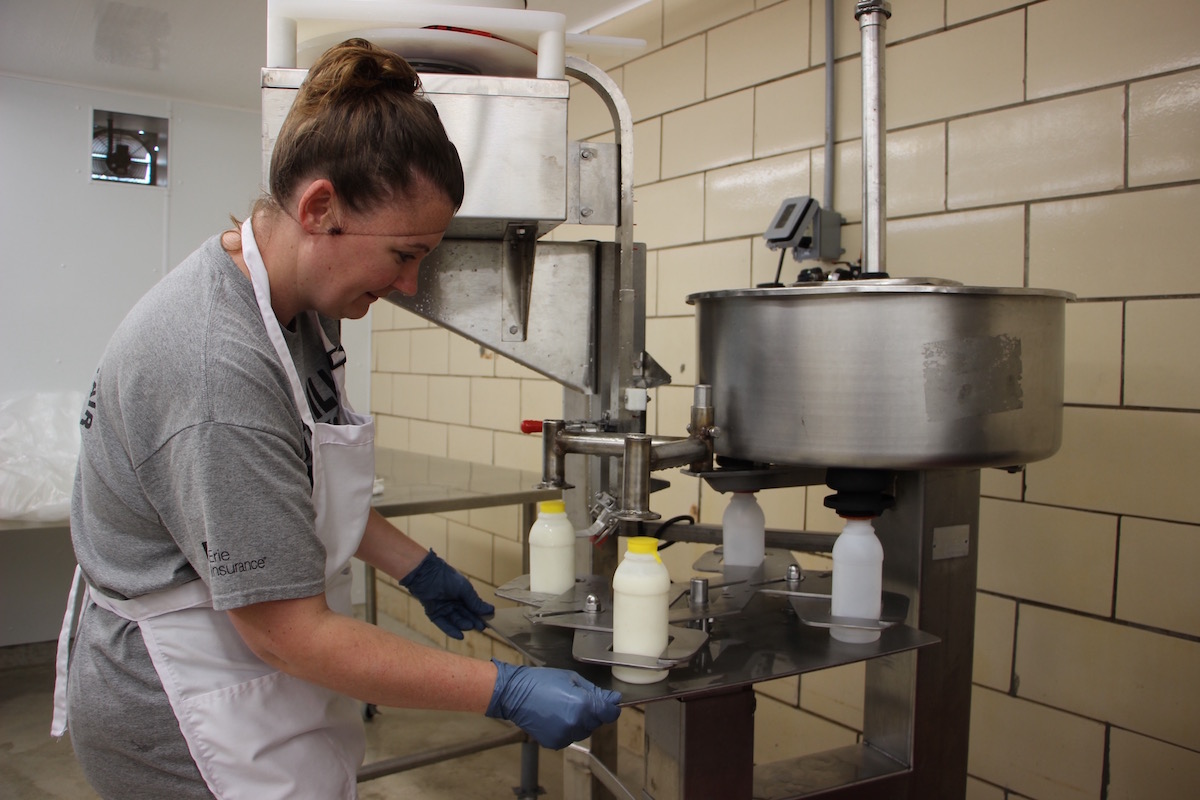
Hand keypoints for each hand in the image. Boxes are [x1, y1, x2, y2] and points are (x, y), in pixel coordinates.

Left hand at [399, 549, 493, 638]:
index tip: (489, 620)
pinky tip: (460, 636)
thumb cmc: (447, 578)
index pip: (474, 607)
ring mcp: (444, 609)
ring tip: (470, 626)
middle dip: (474, 621)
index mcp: (462, 595)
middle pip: (466, 615)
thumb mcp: (465, 589)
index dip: (481, 614)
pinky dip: (452, 631)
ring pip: (456, 621)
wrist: (426, 574)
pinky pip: (444, 625)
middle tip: (482, 627)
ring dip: (463, 625)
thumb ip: (475, 602)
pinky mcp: (434, 614)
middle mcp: (454, 603)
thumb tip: (490, 610)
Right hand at [485, 659, 621, 749]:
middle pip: (597, 722)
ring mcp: (565, 735)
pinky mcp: (555, 743)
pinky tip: (556, 716)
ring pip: (584, 731)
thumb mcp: (572, 678)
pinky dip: (568, 728)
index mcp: (582, 705)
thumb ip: (594, 691)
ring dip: (580, 721)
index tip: (611, 702)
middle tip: (577, 698)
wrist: (515, 694)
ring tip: (564, 706)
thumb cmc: (541, 682)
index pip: (609, 713)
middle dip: (593, 711)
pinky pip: (570, 737)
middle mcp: (576, 723)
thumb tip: (612, 699)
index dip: (612, 706)